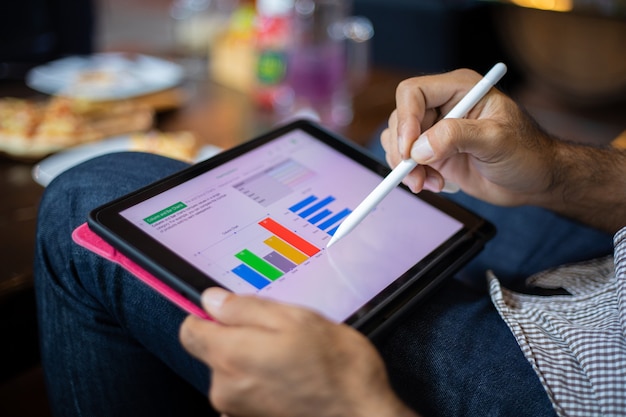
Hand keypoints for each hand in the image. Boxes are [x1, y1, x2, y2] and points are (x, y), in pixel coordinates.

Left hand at [180, 288, 417, 416]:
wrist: (361, 416)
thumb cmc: (336, 368)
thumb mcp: (294, 318)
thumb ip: (245, 308)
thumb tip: (212, 300)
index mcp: (231, 356)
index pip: (190, 330)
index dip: (209, 314)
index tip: (229, 309)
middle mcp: (225, 387)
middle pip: (213, 350)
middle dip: (240, 335)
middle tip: (279, 332)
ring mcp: (237, 408)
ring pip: (233, 368)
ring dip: (255, 357)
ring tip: (293, 355)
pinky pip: (247, 388)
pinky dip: (263, 378)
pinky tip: (292, 375)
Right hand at [381, 68, 555, 206]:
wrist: (535, 180)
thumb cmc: (526, 152)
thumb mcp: (496, 140)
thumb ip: (457, 137)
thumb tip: (418, 148)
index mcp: (460, 88)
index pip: (414, 92)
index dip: (406, 119)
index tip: (409, 150)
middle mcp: (443, 105)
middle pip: (400, 118)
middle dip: (403, 150)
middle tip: (415, 175)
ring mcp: (436, 130)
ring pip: (397, 141)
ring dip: (406, 166)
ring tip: (429, 183)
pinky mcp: (433, 153)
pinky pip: (406, 160)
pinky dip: (412, 175)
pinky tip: (434, 184)